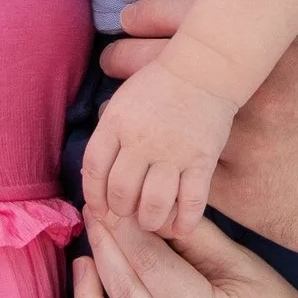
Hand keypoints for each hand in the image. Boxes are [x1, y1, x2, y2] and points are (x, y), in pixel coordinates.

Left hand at [79, 58, 238, 235]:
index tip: (99, 207)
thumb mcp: (122, 99)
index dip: (93, 196)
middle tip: (128, 214)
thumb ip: (108, 132)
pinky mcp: (202, 161)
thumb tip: (94, 172)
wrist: (204, 68)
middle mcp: (141, 142)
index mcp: (116, 124)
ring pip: (153, 203)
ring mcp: (173, 153)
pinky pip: (191, 201)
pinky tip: (179, 229)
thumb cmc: (159, 83)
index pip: (94, 170)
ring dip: (149, 221)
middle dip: (120, 211)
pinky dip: (184, 222)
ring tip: (150, 221)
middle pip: (121, 192)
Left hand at [105, 0, 297, 278]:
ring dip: (137, 118)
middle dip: (129, 63)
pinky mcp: (236, 194)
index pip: (193, 19)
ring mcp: (241, 146)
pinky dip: (156, 166)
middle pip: (165, 68)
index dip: (150, 18)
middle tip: (111, 64)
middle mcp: (254, 94)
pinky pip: (176, 173)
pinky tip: (140, 162)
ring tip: (118, 115)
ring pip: (163, 125)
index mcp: (283, 52)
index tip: (128, 21)